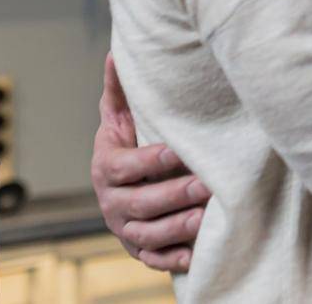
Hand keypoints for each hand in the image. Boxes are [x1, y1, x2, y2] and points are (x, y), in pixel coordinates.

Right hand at [91, 53, 208, 272]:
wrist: (122, 180)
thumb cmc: (129, 140)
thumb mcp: (121, 116)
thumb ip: (119, 90)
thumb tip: (116, 53)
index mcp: (106, 167)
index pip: (124, 167)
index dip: (150, 161)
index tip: (178, 151)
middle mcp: (112, 201)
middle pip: (139, 204)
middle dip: (173, 195)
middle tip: (205, 185)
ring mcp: (124, 227)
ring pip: (147, 233)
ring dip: (175, 227)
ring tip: (204, 217)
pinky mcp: (138, 247)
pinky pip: (152, 258)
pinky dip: (172, 258)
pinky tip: (195, 253)